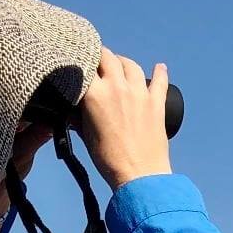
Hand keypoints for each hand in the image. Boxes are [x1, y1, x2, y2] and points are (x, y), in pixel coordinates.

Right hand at [76, 48, 172, 189]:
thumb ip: (78, 116)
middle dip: (101, 56)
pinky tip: (160, 67)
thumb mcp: (86, 135)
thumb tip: (72, 109)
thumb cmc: (109, 159)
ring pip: (131, 65)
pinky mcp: (156, 104)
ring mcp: (139, 94)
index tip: (80, 62)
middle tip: (98, 62)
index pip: (85, 65)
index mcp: (95, 94)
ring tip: (121, 66)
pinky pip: (160, 82)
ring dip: (124, 62)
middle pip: (108, 57)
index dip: (82, 61)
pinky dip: (160, 73)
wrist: (140, 176)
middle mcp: (117, 87)